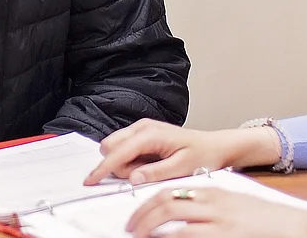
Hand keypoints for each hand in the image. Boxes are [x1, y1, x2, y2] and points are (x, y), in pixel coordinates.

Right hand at [86, 120, 278, 185]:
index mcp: (150, 134)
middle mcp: (143, 127)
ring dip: (125, 164)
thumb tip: (133, 177)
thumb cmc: (202, 154)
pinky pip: (125, 148)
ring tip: (150, 169)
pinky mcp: (143, 134)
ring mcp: (142, 128)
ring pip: (116, 148)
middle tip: (144, 175)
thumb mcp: (182, 168)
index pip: (118, 152)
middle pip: (112, 148)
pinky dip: (131, 160)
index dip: (103, 168)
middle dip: (119, 167)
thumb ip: (155, 172)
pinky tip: (149, 164)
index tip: (91, 180)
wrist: (215, 146)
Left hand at [124, 186, 306, 237]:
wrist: (295, 225)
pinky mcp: (224, 236)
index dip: (146, 203)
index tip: (135, 215)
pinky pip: (189, 237)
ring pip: (173, 220)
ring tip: (140, 236)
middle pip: (165, 203)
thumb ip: (206, 208)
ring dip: (150, 228)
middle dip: (142, 216)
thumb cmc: (265, 220)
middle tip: (131, 229)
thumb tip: (177, 221)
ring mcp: (219, 222)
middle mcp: (213, 203)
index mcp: (212, 192)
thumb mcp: (232, 206)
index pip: (169, 191)